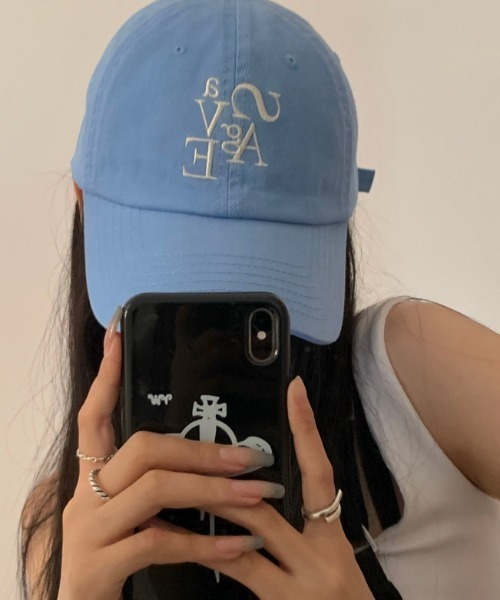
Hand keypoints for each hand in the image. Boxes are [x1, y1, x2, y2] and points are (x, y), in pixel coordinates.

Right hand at [58, 317, 282, 599]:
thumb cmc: (117, 554)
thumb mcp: (132, 512)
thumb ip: (157, 483)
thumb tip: (210, 459)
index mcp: (94, 475)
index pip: (94, 415)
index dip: (107, 376)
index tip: (118, 335)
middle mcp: (86, 495)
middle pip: (142, 449)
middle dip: (201, 450)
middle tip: (249, 458)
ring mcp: (89, 529)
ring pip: (155, 489)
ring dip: (212, 491)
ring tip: (256, 495)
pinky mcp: (98, 565)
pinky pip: (158, 542)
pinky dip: (205, 543)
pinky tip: (238, 544)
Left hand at [196, 377, 374, 599]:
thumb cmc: (338, 599)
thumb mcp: (328, 561)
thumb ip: (301, 529)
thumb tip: (258, 494)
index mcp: (334, 538)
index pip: (319, 474)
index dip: (307, 430)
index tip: (294, 391)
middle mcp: (323, 555)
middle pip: (268, 504)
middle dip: (228, 480)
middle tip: (195, 453)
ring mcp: (303, 583)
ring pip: (250, 534)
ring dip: (212, 509)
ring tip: (175, 491)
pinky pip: (241, 572)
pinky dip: (210, 554)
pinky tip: (181, 541)